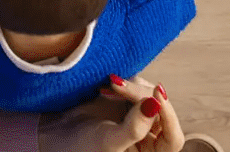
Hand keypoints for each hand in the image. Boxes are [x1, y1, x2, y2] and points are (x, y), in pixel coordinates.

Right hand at [36, 75, 181, 151]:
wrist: (57, 136)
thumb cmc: (82, 148)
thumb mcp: (109, 141)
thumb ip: (134, 127)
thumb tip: (155, 104)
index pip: (173, 136)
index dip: (168, 114)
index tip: (155, 92)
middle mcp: (150, 140)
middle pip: (161, 112)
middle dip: (142, 95)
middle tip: (119, 85)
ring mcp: (140, 121)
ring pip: (150, 96)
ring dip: (132, 87)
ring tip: (111, 86)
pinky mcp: (129, 106)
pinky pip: (137, 89)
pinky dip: (126, 84)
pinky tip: (110, 84)